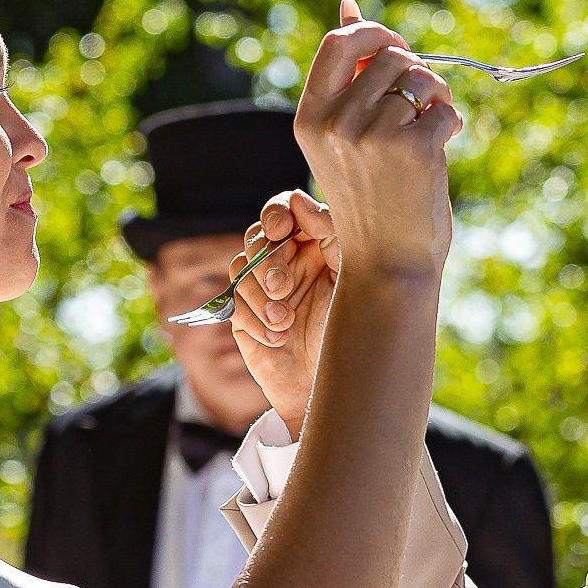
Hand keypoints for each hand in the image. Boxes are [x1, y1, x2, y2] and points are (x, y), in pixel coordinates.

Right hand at [229, 190, 337, 433]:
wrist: (335, 388)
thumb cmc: (353, 333)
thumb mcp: (353, 279)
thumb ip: (330, 235)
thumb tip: (298, 199)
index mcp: (315, 246)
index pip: (284, 211)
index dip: (275, 214)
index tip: (281, 229)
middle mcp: (288, 263)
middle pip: (257, 238)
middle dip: (267, 262)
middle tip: (284, 289)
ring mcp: (264, 290)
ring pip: (240, 268)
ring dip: (259, 295)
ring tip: (285, 323)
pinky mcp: (245, 318)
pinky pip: (233, 304)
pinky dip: (253, 321)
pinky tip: (277, 339)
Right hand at [288, 0, 460, 285]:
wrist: (387, 264)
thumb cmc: (371, 198)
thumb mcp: (345, 135)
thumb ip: (350, 75)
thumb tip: (349, 4)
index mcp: (310, 116)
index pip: (339, 42)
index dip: (374, 33)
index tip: (396, 50)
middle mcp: (335, 122)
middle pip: (389, 54)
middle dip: (415, 70)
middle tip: (422, 101)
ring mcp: (372, 135)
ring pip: (420, 78)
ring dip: (436, 97)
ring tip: (431, 127)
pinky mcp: (412, 148)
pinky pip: (445, 108)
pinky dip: (451, 124)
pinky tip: (439, 149)